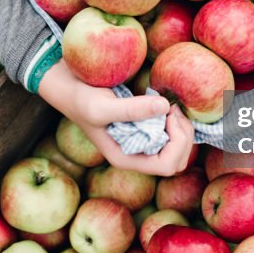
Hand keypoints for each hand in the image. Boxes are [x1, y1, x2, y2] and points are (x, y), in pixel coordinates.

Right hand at [37, 60, 195, 175]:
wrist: (69, 86)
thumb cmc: (81, 100)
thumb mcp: (102, 107)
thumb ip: (133, 109)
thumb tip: (165, 106)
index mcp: (127, 158)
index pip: (167, 165)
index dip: (176, 143)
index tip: (167, 115)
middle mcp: (136, 154)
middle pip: (178, 160)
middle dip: (183, 136)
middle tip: (173, 109)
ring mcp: (141, 141)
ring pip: (178, 148)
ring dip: (182, 128)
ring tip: (170, 106)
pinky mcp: (144, 127)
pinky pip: (171, 133)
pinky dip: (176, 120)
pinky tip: (166, 104)